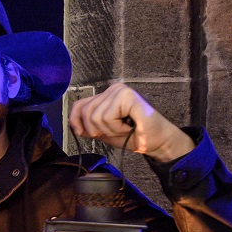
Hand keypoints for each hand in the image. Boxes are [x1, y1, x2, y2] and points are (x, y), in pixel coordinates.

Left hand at [68, 83, 193, 161]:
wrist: (157, 141)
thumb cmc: (134, 136)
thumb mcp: (105, 131)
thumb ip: (90, 125)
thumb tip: (74, 125)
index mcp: (106, 95)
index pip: (79, 105)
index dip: (75, 121)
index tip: (83, 133)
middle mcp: (113, 89)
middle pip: (86, 112)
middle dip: (98, 130)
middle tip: (117, 131)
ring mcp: (120, 91)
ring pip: (96, 117)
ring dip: (110, 130)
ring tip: (125, 128)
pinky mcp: (127, 96)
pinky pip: (108, 116)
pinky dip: (117, 128)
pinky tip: (130, 126)